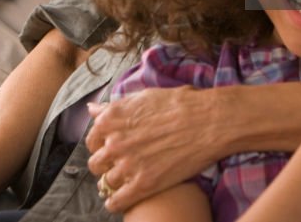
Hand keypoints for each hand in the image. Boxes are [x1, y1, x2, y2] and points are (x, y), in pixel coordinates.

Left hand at [86, 87, 213, 211]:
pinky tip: (124, 200)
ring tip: (125, 183)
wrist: (208, 121)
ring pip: (106, 183)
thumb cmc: (179, 104)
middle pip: (96, 164)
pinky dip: (116, 203)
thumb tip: (92, 109)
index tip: (110, 150)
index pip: (92, 141)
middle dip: (106, 166)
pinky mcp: (143, 184)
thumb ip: (113, 108)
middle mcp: (114, 142)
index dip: (101, 146)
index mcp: (111, 119)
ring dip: (113, 184)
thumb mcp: (142, 97)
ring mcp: (128, 164)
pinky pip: (117, 201)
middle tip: (119, 166)